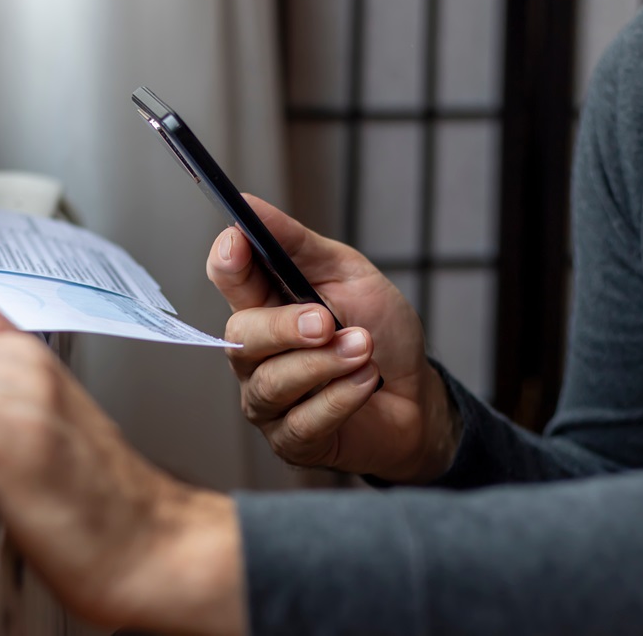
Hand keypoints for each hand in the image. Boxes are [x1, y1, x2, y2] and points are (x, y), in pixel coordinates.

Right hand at [206, 195, 459, 483]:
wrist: (416, 396)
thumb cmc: (379, 332)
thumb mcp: (348, 274)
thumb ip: (297, 243)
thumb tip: (248, 204)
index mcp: (264, 304)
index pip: (227, 278)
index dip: (226, 261)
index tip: (240, 243)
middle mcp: (256, 354)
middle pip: (239, 336)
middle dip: (285, 327)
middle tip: (327, 321)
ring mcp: (268, 399)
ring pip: (271, 382)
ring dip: (324, 364)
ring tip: (364, 350)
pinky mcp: (290, 439)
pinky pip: (301, 421)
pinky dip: (340, 398)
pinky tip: (366, 383)